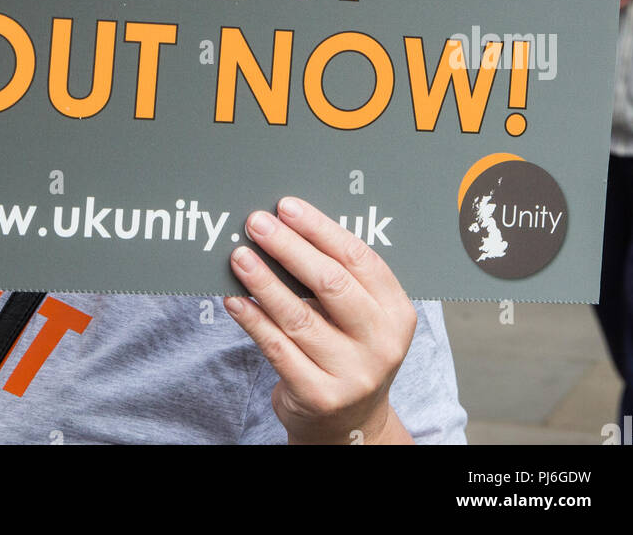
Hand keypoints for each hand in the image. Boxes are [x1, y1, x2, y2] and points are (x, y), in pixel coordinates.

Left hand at [224, 197, 416, 445]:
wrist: (350, 426)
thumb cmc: (350, 352)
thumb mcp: (362, 317)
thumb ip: (339, 277)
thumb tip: (288, 227)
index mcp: (396, 312)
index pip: (358, 258)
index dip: (319, 229)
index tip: (287, 207)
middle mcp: (381, 343)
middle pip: (330, 283)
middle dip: (289, 248)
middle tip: (257, 223)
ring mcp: (352, 374)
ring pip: (299, 316)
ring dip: (264, 281)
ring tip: (239, 256)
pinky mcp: (319, 396)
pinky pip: (278, 349)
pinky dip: (253, 320)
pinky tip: (235, 300)